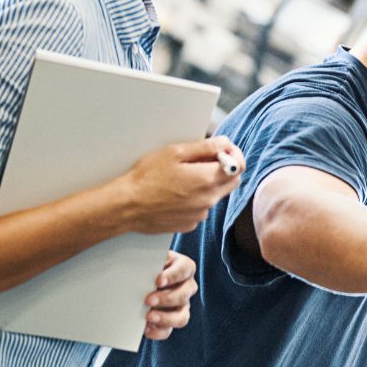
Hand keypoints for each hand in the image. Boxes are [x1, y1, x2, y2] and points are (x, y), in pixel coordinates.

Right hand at [119, 136, 245, 233]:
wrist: (127, 206)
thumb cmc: (146, 177)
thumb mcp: (174, 152)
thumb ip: (205, 147)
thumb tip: (224, 143)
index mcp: (208, 179)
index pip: (239, 166)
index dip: (233, 155)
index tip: (223, 149)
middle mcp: (209, 200)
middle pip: (232, 182)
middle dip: (224, 169)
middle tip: (204, 159)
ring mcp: (200, 214)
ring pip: (216, 195)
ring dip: (208, 184)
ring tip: (183, 176)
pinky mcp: (190, 224)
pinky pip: (201, 208)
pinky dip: (196, 198)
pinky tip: (176, 192)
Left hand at [142, 251, 195, 339]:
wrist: (140, 277)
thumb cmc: (146, 264)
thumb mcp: (148, 258)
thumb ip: (147, 261)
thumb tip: (138, 269)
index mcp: (184, 267)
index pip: (184, 270)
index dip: (172, 276)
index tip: (158, 281)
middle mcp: (187, 287)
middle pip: (184, 295)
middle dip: (166, 299)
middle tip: (148, 300)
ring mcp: (182, 306)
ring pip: (182, 317)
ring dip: (165, 318)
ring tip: (148, 317)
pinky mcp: (172, 320)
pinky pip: (168, 330)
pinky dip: (157, 331)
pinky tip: (144, 327)